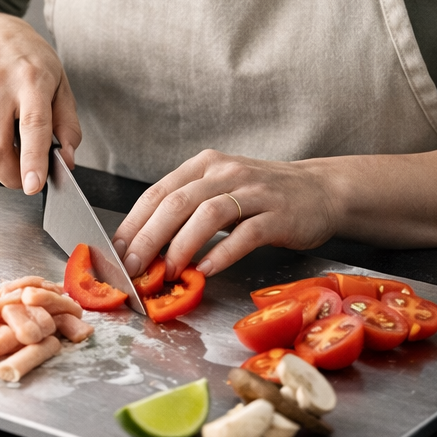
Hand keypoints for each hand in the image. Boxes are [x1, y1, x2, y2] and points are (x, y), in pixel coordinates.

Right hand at [0, 10, 81, 194]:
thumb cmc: (31, 61)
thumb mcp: (61, 84)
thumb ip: (68, 124)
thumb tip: (66, 159)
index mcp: (31, 80)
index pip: (32, 126)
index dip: (33, 160)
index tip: (34, 185)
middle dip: (12, 175)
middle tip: (29, 179)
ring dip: (3, 164)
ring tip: (18, 148)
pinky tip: (1, 131)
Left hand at [111, 150, 338, 279]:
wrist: (319, 190)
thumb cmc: (263, 196)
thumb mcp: (221, 191)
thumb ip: (188, 211)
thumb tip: (146, 247)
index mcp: (205, 165)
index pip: (159, 191)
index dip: (134, 222)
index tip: (116, 251)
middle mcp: (225, 172)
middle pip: (177, 202)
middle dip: (149, 237)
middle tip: (133, 267)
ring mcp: (253, 191)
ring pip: (208, 214)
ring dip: (182, 245)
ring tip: (167, 271)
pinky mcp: (278, 213)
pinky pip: (245, 233)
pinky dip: (222, 253)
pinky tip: (205, 270)